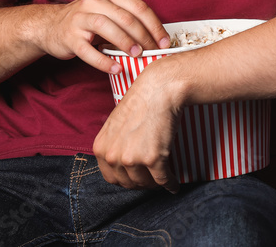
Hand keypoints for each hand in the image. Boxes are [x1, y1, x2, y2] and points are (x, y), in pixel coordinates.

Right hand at [33, 0, 169, 73]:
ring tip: (138, 55)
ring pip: (107, 28)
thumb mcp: (109, 10)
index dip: (155, 25)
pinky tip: (117, 68)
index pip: (139, 7)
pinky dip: (104, 61)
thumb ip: (130, 17)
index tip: (165, 41)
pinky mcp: (69, 37)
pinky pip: (88, 51)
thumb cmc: (88, 20)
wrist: (50, 26)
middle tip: (154, 51)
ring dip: (126, 43)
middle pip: (126, 18)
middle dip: (144, 36)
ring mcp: (79, 18)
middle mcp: (93, 1)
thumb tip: (159, 36)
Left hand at [93, 61, 181, 191]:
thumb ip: (114, 145)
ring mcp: (133, 159)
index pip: (111, 178)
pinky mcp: (153, 159)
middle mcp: (113, 156)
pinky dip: (171, 184)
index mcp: (101, 149)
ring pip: (146, 183)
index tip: (136, 180)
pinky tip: (174, 185)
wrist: (158, 90)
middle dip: (141, 184)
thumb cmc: (141, 102)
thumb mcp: (116, 124)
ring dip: (156, 185)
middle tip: (152, 180)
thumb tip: (122, 162)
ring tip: (163, 180)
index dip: (125, 181)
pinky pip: (163, 180)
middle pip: (128, 183)